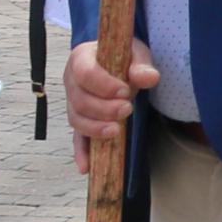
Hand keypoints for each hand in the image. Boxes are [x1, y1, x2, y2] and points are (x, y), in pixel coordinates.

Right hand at [68, 38, 155, 153]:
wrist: (115, 63)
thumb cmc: (123, 57)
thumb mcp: (135, 54)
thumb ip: (141, 65)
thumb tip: (150, 78)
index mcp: (81, 59)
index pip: (85, 72)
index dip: (103, 84)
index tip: (124, 91)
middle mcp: (71, 82)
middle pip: (79, 100)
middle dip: (103, 109)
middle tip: (127, 110)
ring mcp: (72, 103)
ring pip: (76, 120)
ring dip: (95, 129)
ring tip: (116, 131)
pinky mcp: (80, 121)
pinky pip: (76, 138)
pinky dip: (81, 152)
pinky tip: (86, 167)